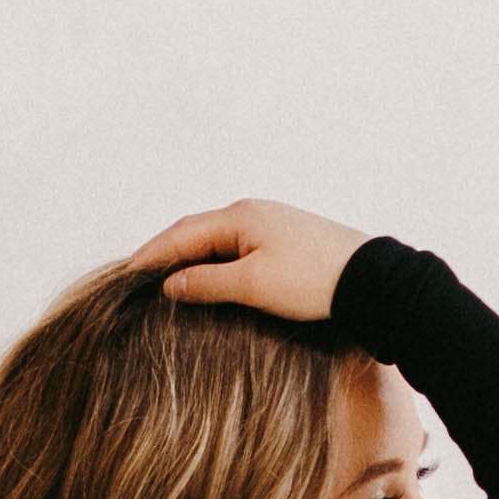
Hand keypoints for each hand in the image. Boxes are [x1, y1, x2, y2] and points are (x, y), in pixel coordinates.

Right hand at [125, 198, 369, 322]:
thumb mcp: (253, 285)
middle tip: (139, 275)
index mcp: (240, 216)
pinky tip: (211, 277)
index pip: (181, 233)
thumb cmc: (313, 281)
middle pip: (196, 231)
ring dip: (191, 257)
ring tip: (168, 279)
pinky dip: (215, 261)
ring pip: (218, 240)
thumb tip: (170, 284)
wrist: (371, 281)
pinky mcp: (286, 241)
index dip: (151, 254)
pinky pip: (237, 247)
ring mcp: (271, 224)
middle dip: (166, 252)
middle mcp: (252, 212)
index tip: (126, 273)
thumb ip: (207, 283)